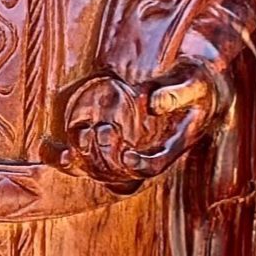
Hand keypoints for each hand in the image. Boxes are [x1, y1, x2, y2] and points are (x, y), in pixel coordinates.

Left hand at [59, 62, 224, 187]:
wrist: (196, 82)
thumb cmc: (198, 81)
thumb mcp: (193, 82)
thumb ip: (174, 93)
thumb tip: (148, 103)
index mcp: (173, 145)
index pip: (154, 167)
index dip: (138, 166)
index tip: (126, 157)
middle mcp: (150, 152)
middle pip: (124, 173)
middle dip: (108, 158)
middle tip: (101, 131)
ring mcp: (132, 147)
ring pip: (104, 169)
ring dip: (87, 159)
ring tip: (83, 134)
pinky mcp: (116, 139)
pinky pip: (90, 155)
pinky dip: (72, 156)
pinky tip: (56, 152)